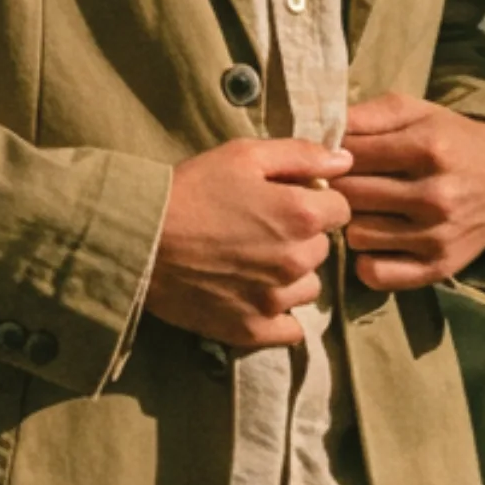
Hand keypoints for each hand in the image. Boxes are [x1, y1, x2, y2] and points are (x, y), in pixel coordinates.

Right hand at [145, 137, 352, 348]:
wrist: (139, 239)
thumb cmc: (191, 190)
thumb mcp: (244, 155)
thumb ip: (301, 154)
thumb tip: (345, 159)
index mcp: (301, 215)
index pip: (340, 210)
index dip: (315, 201)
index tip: (285, 201)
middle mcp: (296, 261)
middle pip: (322, 248)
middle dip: (301, 237)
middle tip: (260, 230)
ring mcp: (275, 299)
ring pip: (308, 287)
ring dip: (291, 276)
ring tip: (252, 262)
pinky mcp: (252, 330)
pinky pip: (290, 329)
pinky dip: (279, 315)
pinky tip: (255, 296)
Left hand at [339, 93, 484, 291]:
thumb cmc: (452, 140)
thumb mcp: (418, 113)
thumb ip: (370, 114)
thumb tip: (322, 129)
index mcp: (428, 148)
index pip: (351, 156)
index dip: (334, 156)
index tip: (335, 159)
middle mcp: (434, 194)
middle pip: (350, 196)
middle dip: (340, 188)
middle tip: (346, 185)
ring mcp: (437, 235)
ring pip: (357, 234)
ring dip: (354, 222)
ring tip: (367, 211)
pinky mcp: (438, 267)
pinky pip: (377, 273)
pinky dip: (368, 260)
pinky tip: (377, 242)